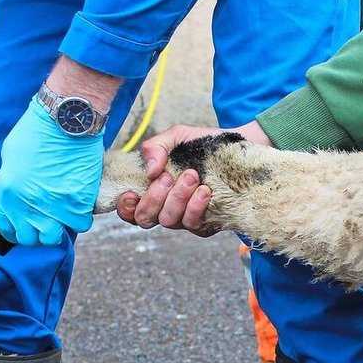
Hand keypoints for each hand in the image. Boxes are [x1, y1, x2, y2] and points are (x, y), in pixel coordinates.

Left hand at [0, 99, 103, 245]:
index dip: (17, 230)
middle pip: (31, 239)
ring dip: (59, 228)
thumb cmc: (36, 132)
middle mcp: (28, 205)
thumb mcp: (10, 157)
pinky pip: (80, 224)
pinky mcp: (78, 203)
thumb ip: (12, 182)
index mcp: (7, 194)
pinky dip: (81, 218)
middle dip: (37, 233)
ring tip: (63, 214)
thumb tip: (18, 196)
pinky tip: (79, 205)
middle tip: (46, 221)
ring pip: (55, 237)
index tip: (25, 226)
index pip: (7, 228)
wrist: (65, 121)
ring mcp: (54, 207)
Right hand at [119, 121, 272, 234]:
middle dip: (154, 197)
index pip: (130, 211)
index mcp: (153, 190)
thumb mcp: (176, 137)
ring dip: (177, 198)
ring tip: (191, 176)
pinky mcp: (205, 224)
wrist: (237, 148)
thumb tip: (150, 170)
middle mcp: (165, 208)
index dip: (125, 207)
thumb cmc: (202, 144)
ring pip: (169, 221)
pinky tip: (204, 190)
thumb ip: (155, 147)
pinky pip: (193, 225)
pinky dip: (195, 207)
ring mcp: (184, 218)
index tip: (133, 192)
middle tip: (169, 176)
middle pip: (145, 219)